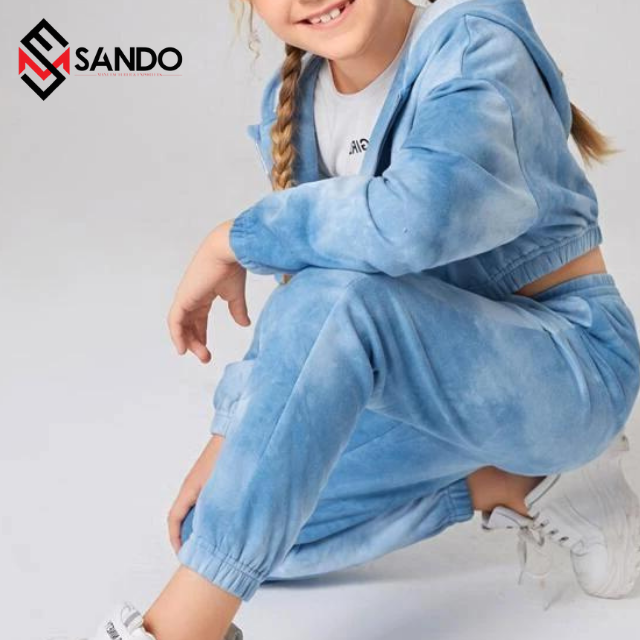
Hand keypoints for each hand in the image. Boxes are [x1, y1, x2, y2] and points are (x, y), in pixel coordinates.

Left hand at [167, 220, 250, 362]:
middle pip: (188, 324)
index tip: (206, 349)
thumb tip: (244, 324)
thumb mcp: (236, 294)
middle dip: (196, 341)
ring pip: (181, 325)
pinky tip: (182, 348)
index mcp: (203, 293)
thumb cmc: (232, 266)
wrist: (228, 251)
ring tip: (201, 355)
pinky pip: (175, 321)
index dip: (201, 333)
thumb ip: (238, 309)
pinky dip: (177, 335)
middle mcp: (192, 296)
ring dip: (189, 342)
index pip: (198, 317)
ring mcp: (186, 297)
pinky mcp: (183, 298)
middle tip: (206, 357)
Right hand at [168, 434, 225, 553]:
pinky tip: (227, 516)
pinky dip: (211, 510)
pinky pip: (206, 497)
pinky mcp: (212, 475)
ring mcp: (202, 480)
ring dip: (201, 522)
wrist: (238, 430)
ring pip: (196, 506)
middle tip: (200, 551)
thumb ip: (219, 511)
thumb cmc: (229, 455)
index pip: (174, 519)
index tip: (183, 555)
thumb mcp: (223, 490)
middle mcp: (193, 485)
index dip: (176, 539)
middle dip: (189, 535)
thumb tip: (219, 531)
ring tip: (215, 538)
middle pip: (183, 515)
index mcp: (190, 488)